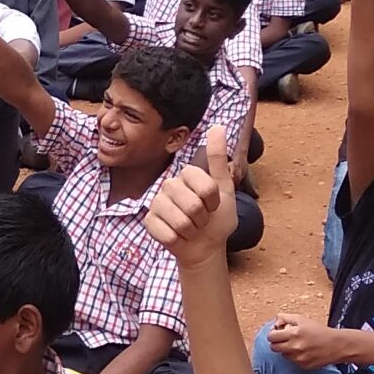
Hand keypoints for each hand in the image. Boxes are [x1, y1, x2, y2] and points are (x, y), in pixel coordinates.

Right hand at [143, 128, 237, 263]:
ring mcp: (157, 203)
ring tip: (191, 228)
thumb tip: (218, 126)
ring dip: (191, 230)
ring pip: (179, 220)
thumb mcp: (224, 188)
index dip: (213, 201)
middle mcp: (169, 185)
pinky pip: (166, 233)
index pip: (205, 186)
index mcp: (187, 175)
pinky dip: (177, 240)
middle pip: (192, 204)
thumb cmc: (216, 219)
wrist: (206, 247)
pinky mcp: (149, 222)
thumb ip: (218, 159)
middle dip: (202, 218)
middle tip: (201, 219)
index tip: (213, 205)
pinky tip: (178, 236)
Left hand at [266, 312, 350, 369]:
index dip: (272, 334)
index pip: (271, 337)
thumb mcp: (302, 319)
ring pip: (283, 355)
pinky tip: (305, 351)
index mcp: (294, 333)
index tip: (277, 333)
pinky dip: (295, 357)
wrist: (336, 345)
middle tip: (284, 339)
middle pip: (274, 348)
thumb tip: (275, 322)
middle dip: (277, 343)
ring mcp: (299, 358)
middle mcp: (295, 347)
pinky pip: (293, 361)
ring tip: (298, 344)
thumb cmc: (320, 331)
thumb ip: (285, 318)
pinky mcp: (303, 366)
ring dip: (287, 350)